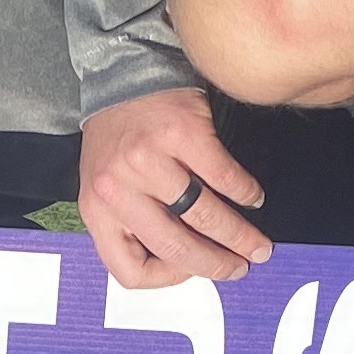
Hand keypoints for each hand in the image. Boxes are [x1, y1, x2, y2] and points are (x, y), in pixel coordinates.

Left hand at [79, 85, 272, 288]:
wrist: (121, 75)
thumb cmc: (119, 138)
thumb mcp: (108, 187)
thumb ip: (132, 223)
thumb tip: (187, 263)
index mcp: (97, 210)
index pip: (129, 269)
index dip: (167, 278)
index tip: (191, 271)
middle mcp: (117, 189)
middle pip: (175, 246)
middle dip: (217, 264)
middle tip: (240, 267)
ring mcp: (148, 161)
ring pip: (204, 215)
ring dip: (239, 235)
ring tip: (256, 243)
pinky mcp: (180, 133)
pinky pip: (222, 177)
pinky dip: (244, 192)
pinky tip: (252, 197)